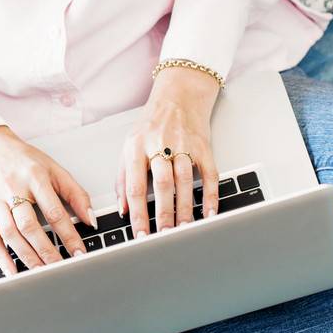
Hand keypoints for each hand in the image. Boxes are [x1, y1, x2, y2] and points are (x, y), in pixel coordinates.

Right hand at [0, 125, 98, 275]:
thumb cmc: (24, 160)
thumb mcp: (54, 169)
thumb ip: (75, 193)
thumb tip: (91, 219)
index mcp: (35, 177)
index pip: (54, 211)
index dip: (68, 234)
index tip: (79, 252)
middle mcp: (13, 189)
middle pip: (30, 226)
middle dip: (47, 250)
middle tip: (61, 268)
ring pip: (11, 234)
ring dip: (27, 256)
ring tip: (42, 273)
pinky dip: (1, 257)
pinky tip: (12, 271)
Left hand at [115, 69, 221, 237]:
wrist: (178, 95)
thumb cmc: (151, 124)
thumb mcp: (129, 145)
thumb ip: (123, 178)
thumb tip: (121, 209)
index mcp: (136, 146)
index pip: (134, 186)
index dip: (137, 213)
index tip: (140, 235)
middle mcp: (160, 145)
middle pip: (161, 184)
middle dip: (163, 213)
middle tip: (164, 237)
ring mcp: (184, 145)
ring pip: (184, 180)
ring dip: (184, 208)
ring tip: (183, 230)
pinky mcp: (203, 147)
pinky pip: (209, 174)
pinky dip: (210, 195)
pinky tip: (209, 213)